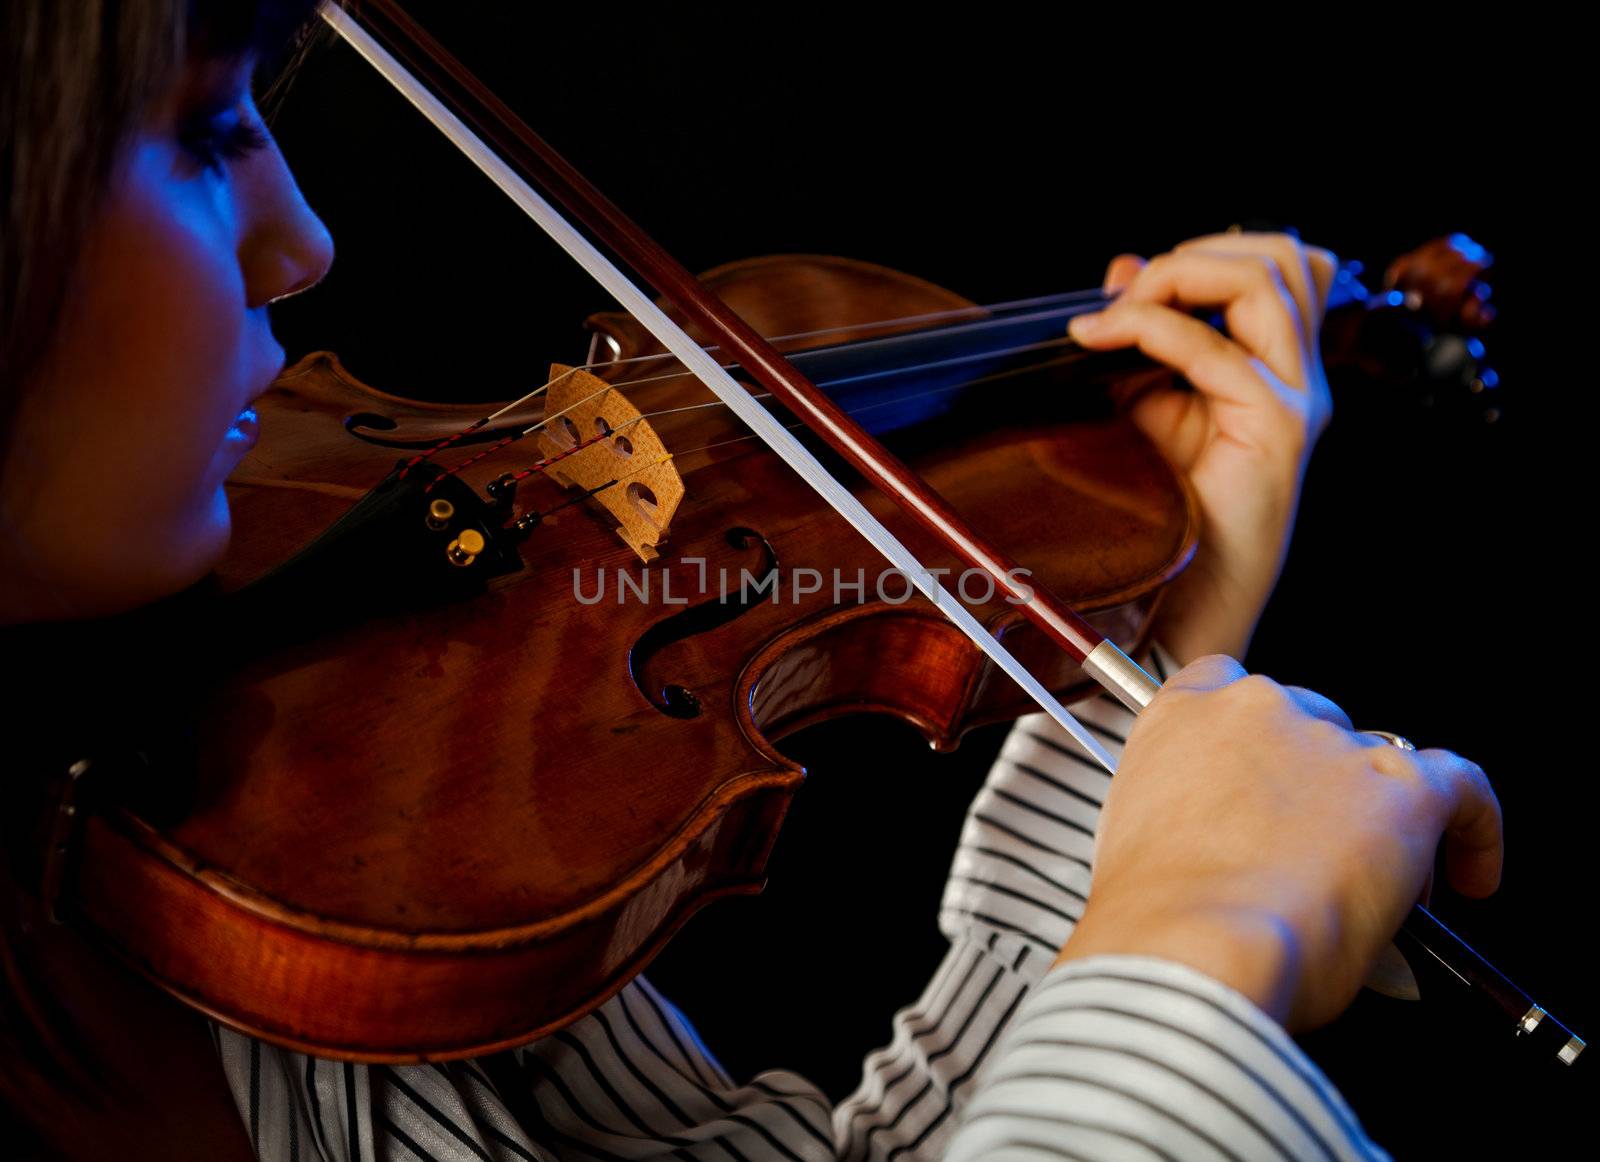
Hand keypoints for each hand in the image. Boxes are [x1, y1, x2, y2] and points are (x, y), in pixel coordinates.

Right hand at [1055, 655, 1502, 1031]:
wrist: (1196, 946)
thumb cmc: (1156, 916)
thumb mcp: (1132, 841)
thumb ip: (1176, 818)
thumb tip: (1213, 855)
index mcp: (1185, 716)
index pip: (1227, 685)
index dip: (1253, 737)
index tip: (1261, 775)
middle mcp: (1260, 712)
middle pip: (1311, 726)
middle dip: (1318, 786)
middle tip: (1311, 854)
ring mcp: (1335, 747)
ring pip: (1379, 765)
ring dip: (1379, 817)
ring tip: (1376, 890)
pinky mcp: (1403, 792)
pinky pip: (1462, 786)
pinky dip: (1475, 828)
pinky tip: (1470, 871)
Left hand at [1067, 232, 1335, 663]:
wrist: (1184, 596)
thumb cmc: (1167, 510)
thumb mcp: (1148, 402)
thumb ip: (1144, 335)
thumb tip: (1122, 269)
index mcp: (1278, 365)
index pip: (1276, 266)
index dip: (1196, 258)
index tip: (1118, 291)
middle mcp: (1299, 375)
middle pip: (1286, 258)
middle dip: (1196, 256)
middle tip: (1125, 294)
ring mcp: (1296, 398)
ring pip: (1271, 280)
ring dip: (1182, 275)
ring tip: (1119, 313)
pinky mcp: (1277, 427)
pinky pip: (1215, 350)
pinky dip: (1151, 328)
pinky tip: (1102, 339)